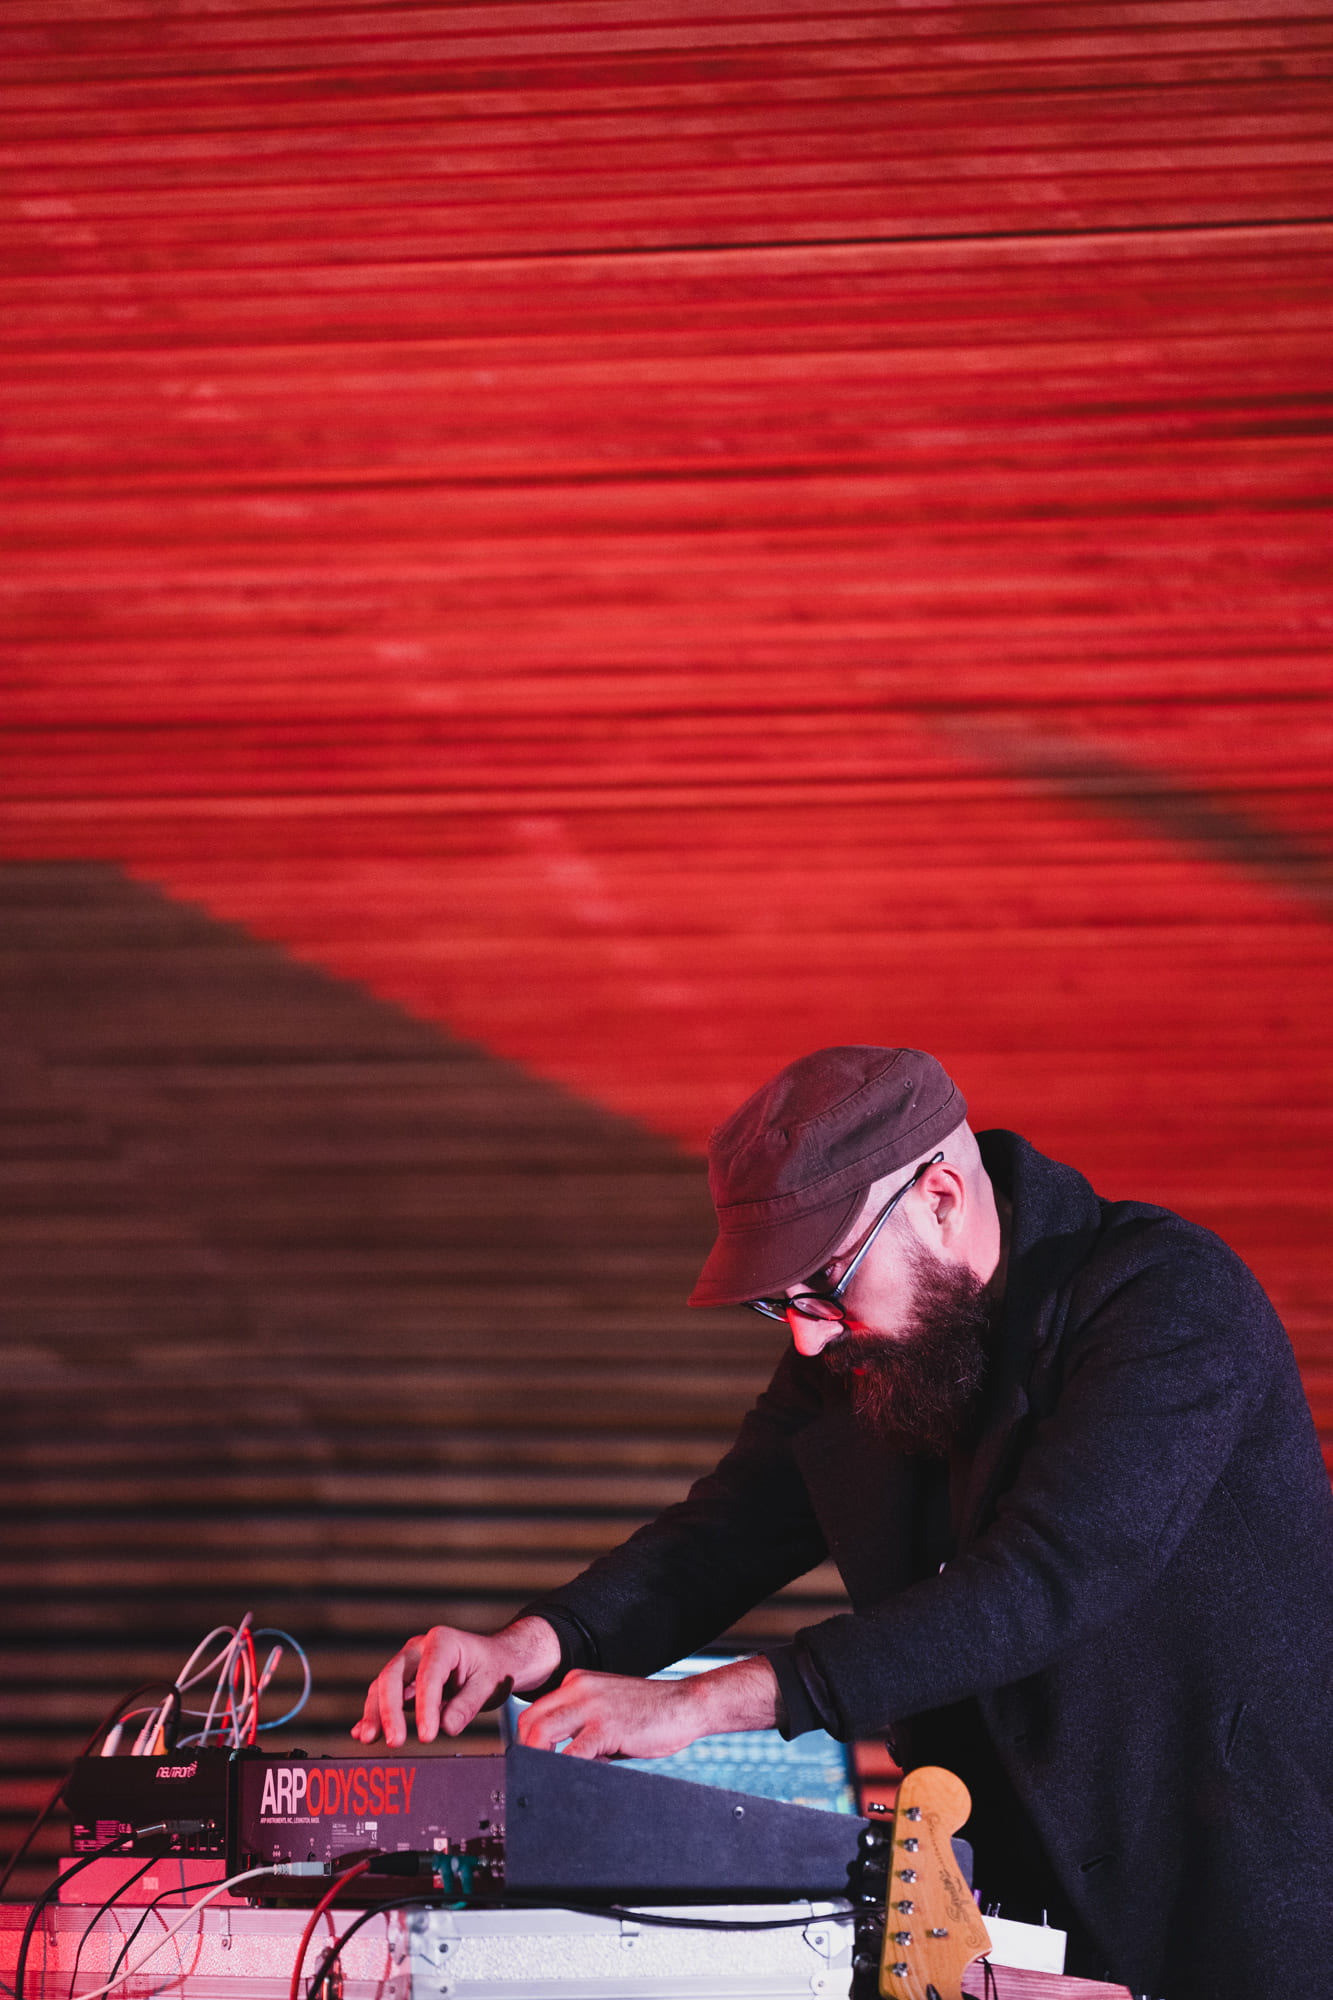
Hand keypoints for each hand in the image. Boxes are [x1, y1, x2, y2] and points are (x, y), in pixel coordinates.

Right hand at [353, 1616, 560, 1747]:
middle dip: (390, 1710)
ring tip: (369, 1738)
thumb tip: (446, 1728)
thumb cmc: (492, 1668)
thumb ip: (468, 1705)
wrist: (493, 1660)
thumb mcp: (489, 1684)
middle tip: (395, 1740)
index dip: (425, 1706)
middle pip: (393, 1675)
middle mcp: (418, 1648)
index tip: (427, 1735)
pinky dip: (373, 1714)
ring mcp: (407, 1663)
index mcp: (442, 1641)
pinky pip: (383, 1696)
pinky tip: (362, 1732)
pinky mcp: (403, 1681)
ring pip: (382, 1686)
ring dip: (375, 1713)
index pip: (428, 1675)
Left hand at [515, 1655, 779, 1760]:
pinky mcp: (607, 1725)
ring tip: (543, 1786)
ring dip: (537, 1763)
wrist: (687, 1703)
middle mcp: (578, 1688)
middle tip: (531, 1781)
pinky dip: (563, 1771)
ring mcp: (591, 1705)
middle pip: (530, 1721)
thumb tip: (558, 1765)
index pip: (536, 1712)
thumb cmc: (650, 1713)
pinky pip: (572, 1752)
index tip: (527, 1767)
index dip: (526, 1743)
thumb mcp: (608, 1713)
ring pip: (542, 1734)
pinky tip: (570, 1785)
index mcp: (576, 1683)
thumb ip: (582, 1730)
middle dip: (525, 1754)